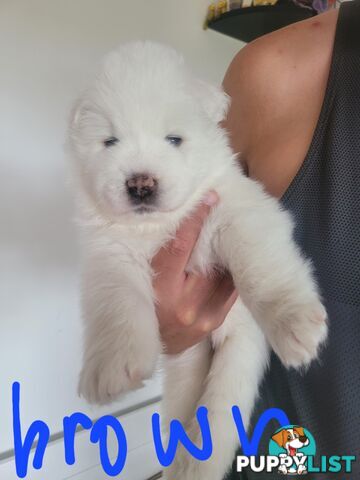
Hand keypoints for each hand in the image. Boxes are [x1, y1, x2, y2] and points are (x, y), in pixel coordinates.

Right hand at [152, 191, 237, 354]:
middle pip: (206, 259)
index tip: (208, 198)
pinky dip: (231, 273)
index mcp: (158, 290)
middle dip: (217, 234)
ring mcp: (201, 315)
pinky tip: (231, 261)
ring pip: (222, 274)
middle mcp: (182, 303)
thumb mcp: (138, 282)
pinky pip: (229, 291)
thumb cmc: (140, 307)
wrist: (149, 348)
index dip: (195, 220)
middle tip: (225, 210)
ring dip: (227, 254)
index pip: (179, 247)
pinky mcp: (213, 322)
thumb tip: (175, 225)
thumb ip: (156, 259)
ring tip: (230, 234)